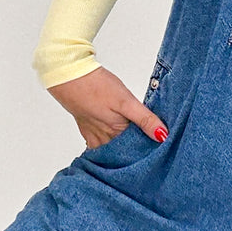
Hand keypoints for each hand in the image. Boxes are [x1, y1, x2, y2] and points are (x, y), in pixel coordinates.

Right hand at [47, 66, 167, 150]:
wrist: (69, 76)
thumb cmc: (96, 86)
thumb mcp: (126, 101)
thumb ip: (144, 119)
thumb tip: (162, 136)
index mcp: (116, 133)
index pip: (136, 150)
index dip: (148, 150)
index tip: (159, 150)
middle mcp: (104, 139)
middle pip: (123, 153)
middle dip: (134, 154)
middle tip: (148, 151)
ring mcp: (93, 135)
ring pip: (110, 150)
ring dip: (120, 150)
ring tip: (133, 147)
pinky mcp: (87, 129)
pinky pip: (98, 145)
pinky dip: (108, 144)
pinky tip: (113, 140)